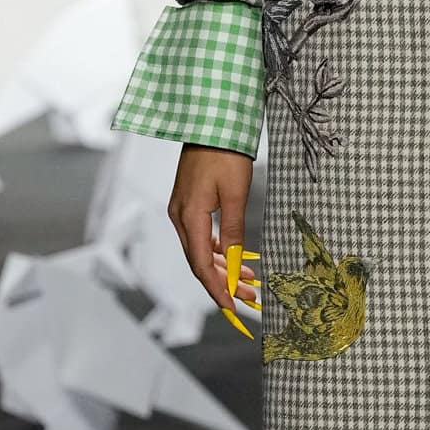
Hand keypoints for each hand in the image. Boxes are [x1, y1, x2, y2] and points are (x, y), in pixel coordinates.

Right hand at [168, 145, 260, 336]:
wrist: (211, 122)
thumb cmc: (225, 153)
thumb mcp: (236, 194)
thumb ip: (233, 230)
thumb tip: (234, 263)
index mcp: (189, 216)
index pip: (200, 265)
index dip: (217, 289)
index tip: (233, 307)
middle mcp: (180, 217)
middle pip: (199, 262)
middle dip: (223, 283)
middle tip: (249, 298)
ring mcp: (182, 210)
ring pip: (200, 250)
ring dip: (222, 268)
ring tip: (248, 282)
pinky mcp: (188, 203)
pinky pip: (200, 236)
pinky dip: (217, 251)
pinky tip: (233, 258)